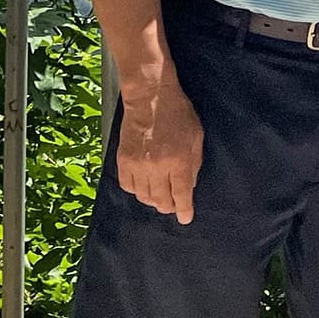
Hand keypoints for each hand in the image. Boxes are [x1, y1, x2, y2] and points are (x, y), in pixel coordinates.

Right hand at [116, 79, 204, 223]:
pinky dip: (136, 190)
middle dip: (169, 207)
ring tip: (160, 195)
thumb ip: (194, 164)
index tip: (186, 219)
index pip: (181, 195)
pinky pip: (128, 186)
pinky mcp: (122, 161)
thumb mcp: (196, 137)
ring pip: (143, 196)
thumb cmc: (178, 114)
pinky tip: (144, 184)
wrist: (149, 98)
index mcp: (178, 161)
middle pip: (161, 200)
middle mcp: (156, 167)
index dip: (184, 210)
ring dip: (153, 200)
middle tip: (173, 205)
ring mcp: (136, 165)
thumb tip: (189, 186)